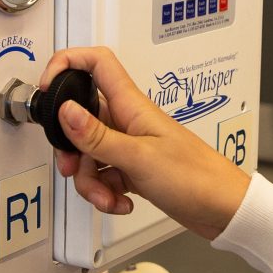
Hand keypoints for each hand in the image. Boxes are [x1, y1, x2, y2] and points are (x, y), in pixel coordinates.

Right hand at [41, 46, 251, 240]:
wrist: (223, 210)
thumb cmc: (196, 178)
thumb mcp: (138, 158)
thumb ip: (97, 137)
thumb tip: (66, 111)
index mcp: (132, 106)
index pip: (96, 63)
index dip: (68, 63)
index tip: (49, 85)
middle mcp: (129, 121)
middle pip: (82, 119)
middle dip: (71, 148)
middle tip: (73, 165)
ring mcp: (131, 145)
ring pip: (90, 153)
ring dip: (90, 180)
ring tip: (106, 195)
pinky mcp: (134, 169)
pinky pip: (105, 175)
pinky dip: (106, 192)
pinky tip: (120, 201)